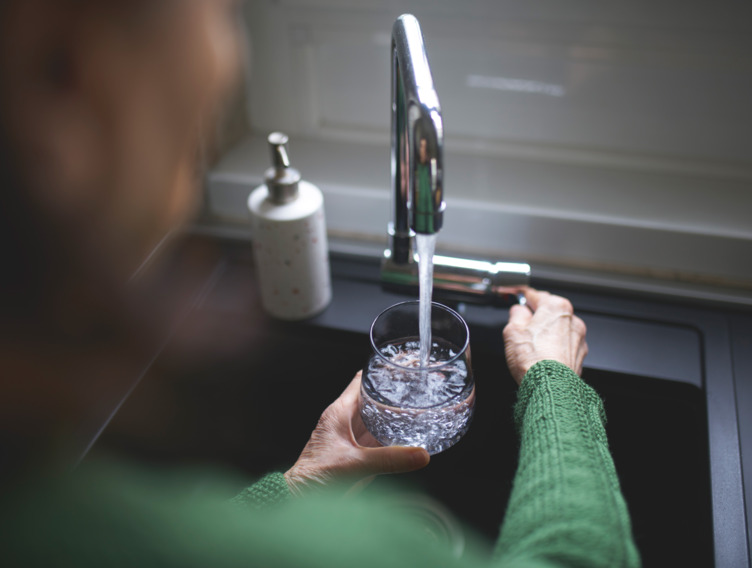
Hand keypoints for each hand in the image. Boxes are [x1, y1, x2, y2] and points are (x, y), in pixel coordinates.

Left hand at [284, 372, 429, 494]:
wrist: (301, 500)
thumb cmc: (314, 476)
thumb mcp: (354, 464)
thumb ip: (388, 459)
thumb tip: (420, 454)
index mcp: (339, 412)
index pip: (361, 381)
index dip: (380, 371)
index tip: (401, 365)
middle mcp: (345, 420)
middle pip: (373, 397)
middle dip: (394, 392)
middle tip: (419, 386)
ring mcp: (351, 437)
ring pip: (377, 417)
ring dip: (395, 413)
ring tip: (420, 406)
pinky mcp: (357, 453)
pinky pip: (378, 438)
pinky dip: (393, 434)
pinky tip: (409, 435)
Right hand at [503, 289, 587, 384]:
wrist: (550, 386)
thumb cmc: (533, 359)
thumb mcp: (512, 331)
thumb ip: (516, 315)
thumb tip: (519, 310)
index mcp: (556, 307)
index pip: (536, 295)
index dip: (523, 296)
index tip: (519, 296)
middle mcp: (572, 319)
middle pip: (550, 312)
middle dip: (536, 316)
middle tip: (521, 326)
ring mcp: (579, 338)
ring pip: (559, 329)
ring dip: (547, 332)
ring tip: (531, 345)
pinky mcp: (580, 355)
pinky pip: (565, 345)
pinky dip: (555, 347)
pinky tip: (543, 355)